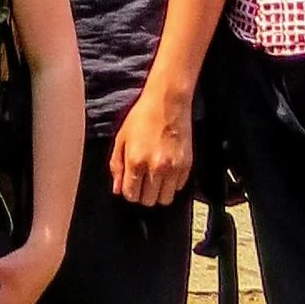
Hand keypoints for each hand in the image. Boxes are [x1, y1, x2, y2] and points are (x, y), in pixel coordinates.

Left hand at [110, 78, 194, 205]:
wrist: (168, 102)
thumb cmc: (142, 116)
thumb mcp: (121, 138)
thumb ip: (116, 165)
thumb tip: (117, 189)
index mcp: (136, 161)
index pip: (131, 195)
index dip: (129, 192)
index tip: (131, 185)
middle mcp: (155, 168)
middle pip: (148, 201)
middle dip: (143, 194)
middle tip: (143, 182)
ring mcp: (173, 168)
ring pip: (165, 199)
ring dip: (158, 193)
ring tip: (155, 179)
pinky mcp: (187, 166)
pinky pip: (179, 188)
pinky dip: (172, 184)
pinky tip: (167, 171)